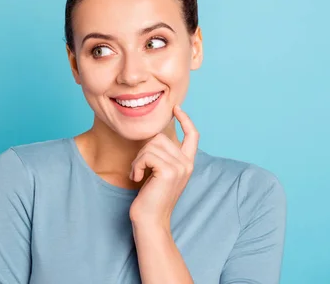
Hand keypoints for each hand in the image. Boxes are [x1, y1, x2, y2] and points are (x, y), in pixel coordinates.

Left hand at [128, 104, 198, 227]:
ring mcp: (180, 167)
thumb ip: (163, 156)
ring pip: (151, 145)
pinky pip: (146, 155)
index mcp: (187, 163)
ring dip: (138, 159)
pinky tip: (137, 179)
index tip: (176, 108)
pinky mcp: (169, 171)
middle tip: (139, 168)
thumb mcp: (160, 173)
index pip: (193, 135)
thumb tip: (155, 136)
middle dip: (144, 150)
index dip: (186, 119)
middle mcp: (187, 163)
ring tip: (138, 175)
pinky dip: (136, 166)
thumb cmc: (150, 198)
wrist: (150, 221)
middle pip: (160, 137)